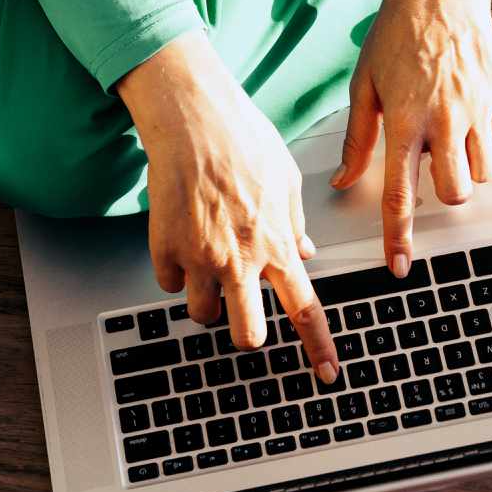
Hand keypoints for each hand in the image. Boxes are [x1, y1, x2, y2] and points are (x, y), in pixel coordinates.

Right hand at [118, 32, 339, 381]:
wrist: (193, 119)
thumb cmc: (243, 140)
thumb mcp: (287, 180)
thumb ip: (295, 223)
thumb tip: (303, 252)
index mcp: (277, 245)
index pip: (305, 311)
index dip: (318, 348)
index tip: (327, 373)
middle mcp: (240, 260)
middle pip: (247, 334)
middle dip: (247, 332)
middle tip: (243, 312)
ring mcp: (199, 257)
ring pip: (202, 314)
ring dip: (206, 301)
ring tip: (208, 268)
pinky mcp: (164, 247)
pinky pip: (167, 284)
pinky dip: (175, 272)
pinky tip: (181, 243)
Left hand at [333, 0, 491, 274]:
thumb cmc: (396, 35)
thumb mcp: (364, 87)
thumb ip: (357, 140)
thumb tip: (343, 180)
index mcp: (404, 120)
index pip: (400, 195)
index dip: (399, 236)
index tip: (401, 265)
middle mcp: (445, 119)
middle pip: (454, 192)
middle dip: (443, 193)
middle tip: (432, 166)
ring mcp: (479, 109)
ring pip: (483, 174)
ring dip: (467, 170)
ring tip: (451, 138)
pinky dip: (489, 149)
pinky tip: (472, 126)